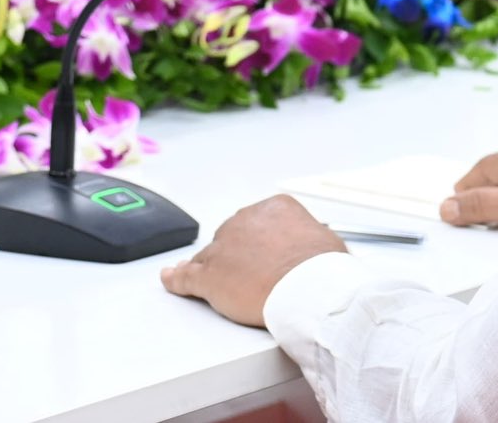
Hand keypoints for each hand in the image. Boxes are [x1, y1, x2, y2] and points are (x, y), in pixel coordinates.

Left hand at [160, 195, 345, 327]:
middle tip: (253, 278)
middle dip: (238, 257)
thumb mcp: (327, 243)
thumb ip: (313, 240)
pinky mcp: (209, 276)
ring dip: (211, 268)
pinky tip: (171, 279)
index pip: (257, 224)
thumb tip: (319, 248)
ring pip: (209, 257)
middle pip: (231, 239)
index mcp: (274, 208)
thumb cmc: (323, 268)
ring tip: (217, 282)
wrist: (311, 288)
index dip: (261, 245)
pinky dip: (177, 279)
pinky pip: (186, 276)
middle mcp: (245, 221)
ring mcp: (223, 247)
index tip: (265, 257)